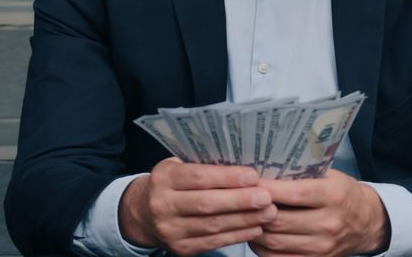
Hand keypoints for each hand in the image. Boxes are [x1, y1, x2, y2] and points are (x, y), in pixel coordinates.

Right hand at [118, 158, 276, 255]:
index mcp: (164, 178)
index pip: (198, 177)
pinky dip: (237, 235)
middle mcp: (163, 205)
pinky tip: (256, 227)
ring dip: (245, 220)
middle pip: (207, 204)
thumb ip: (205, 164)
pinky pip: (213, 242)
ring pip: (213, 226)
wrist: (142, 214)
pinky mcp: (180, 248)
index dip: (227, 177)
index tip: (253, 176)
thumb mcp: (179, 166)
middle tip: (267, 197)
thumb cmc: (172, 184)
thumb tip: (246, 163)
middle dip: (241, 201)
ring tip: (268, 212)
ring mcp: (170, 230)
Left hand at [250, 169, 388, 256]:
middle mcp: (329, 222)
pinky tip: (257, 235)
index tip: (248, 182)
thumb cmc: (342, 193)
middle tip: (240, 200)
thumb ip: (302, 173)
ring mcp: (323, 246)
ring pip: (275, 241)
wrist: (366, 222)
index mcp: (333, 196)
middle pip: (280, 220)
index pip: (294, 194)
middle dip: (255, 210)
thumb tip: (264, 170)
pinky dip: (262, 249)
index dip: (267, 189)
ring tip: (246, 217)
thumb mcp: (330, 176)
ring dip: (255, 229)